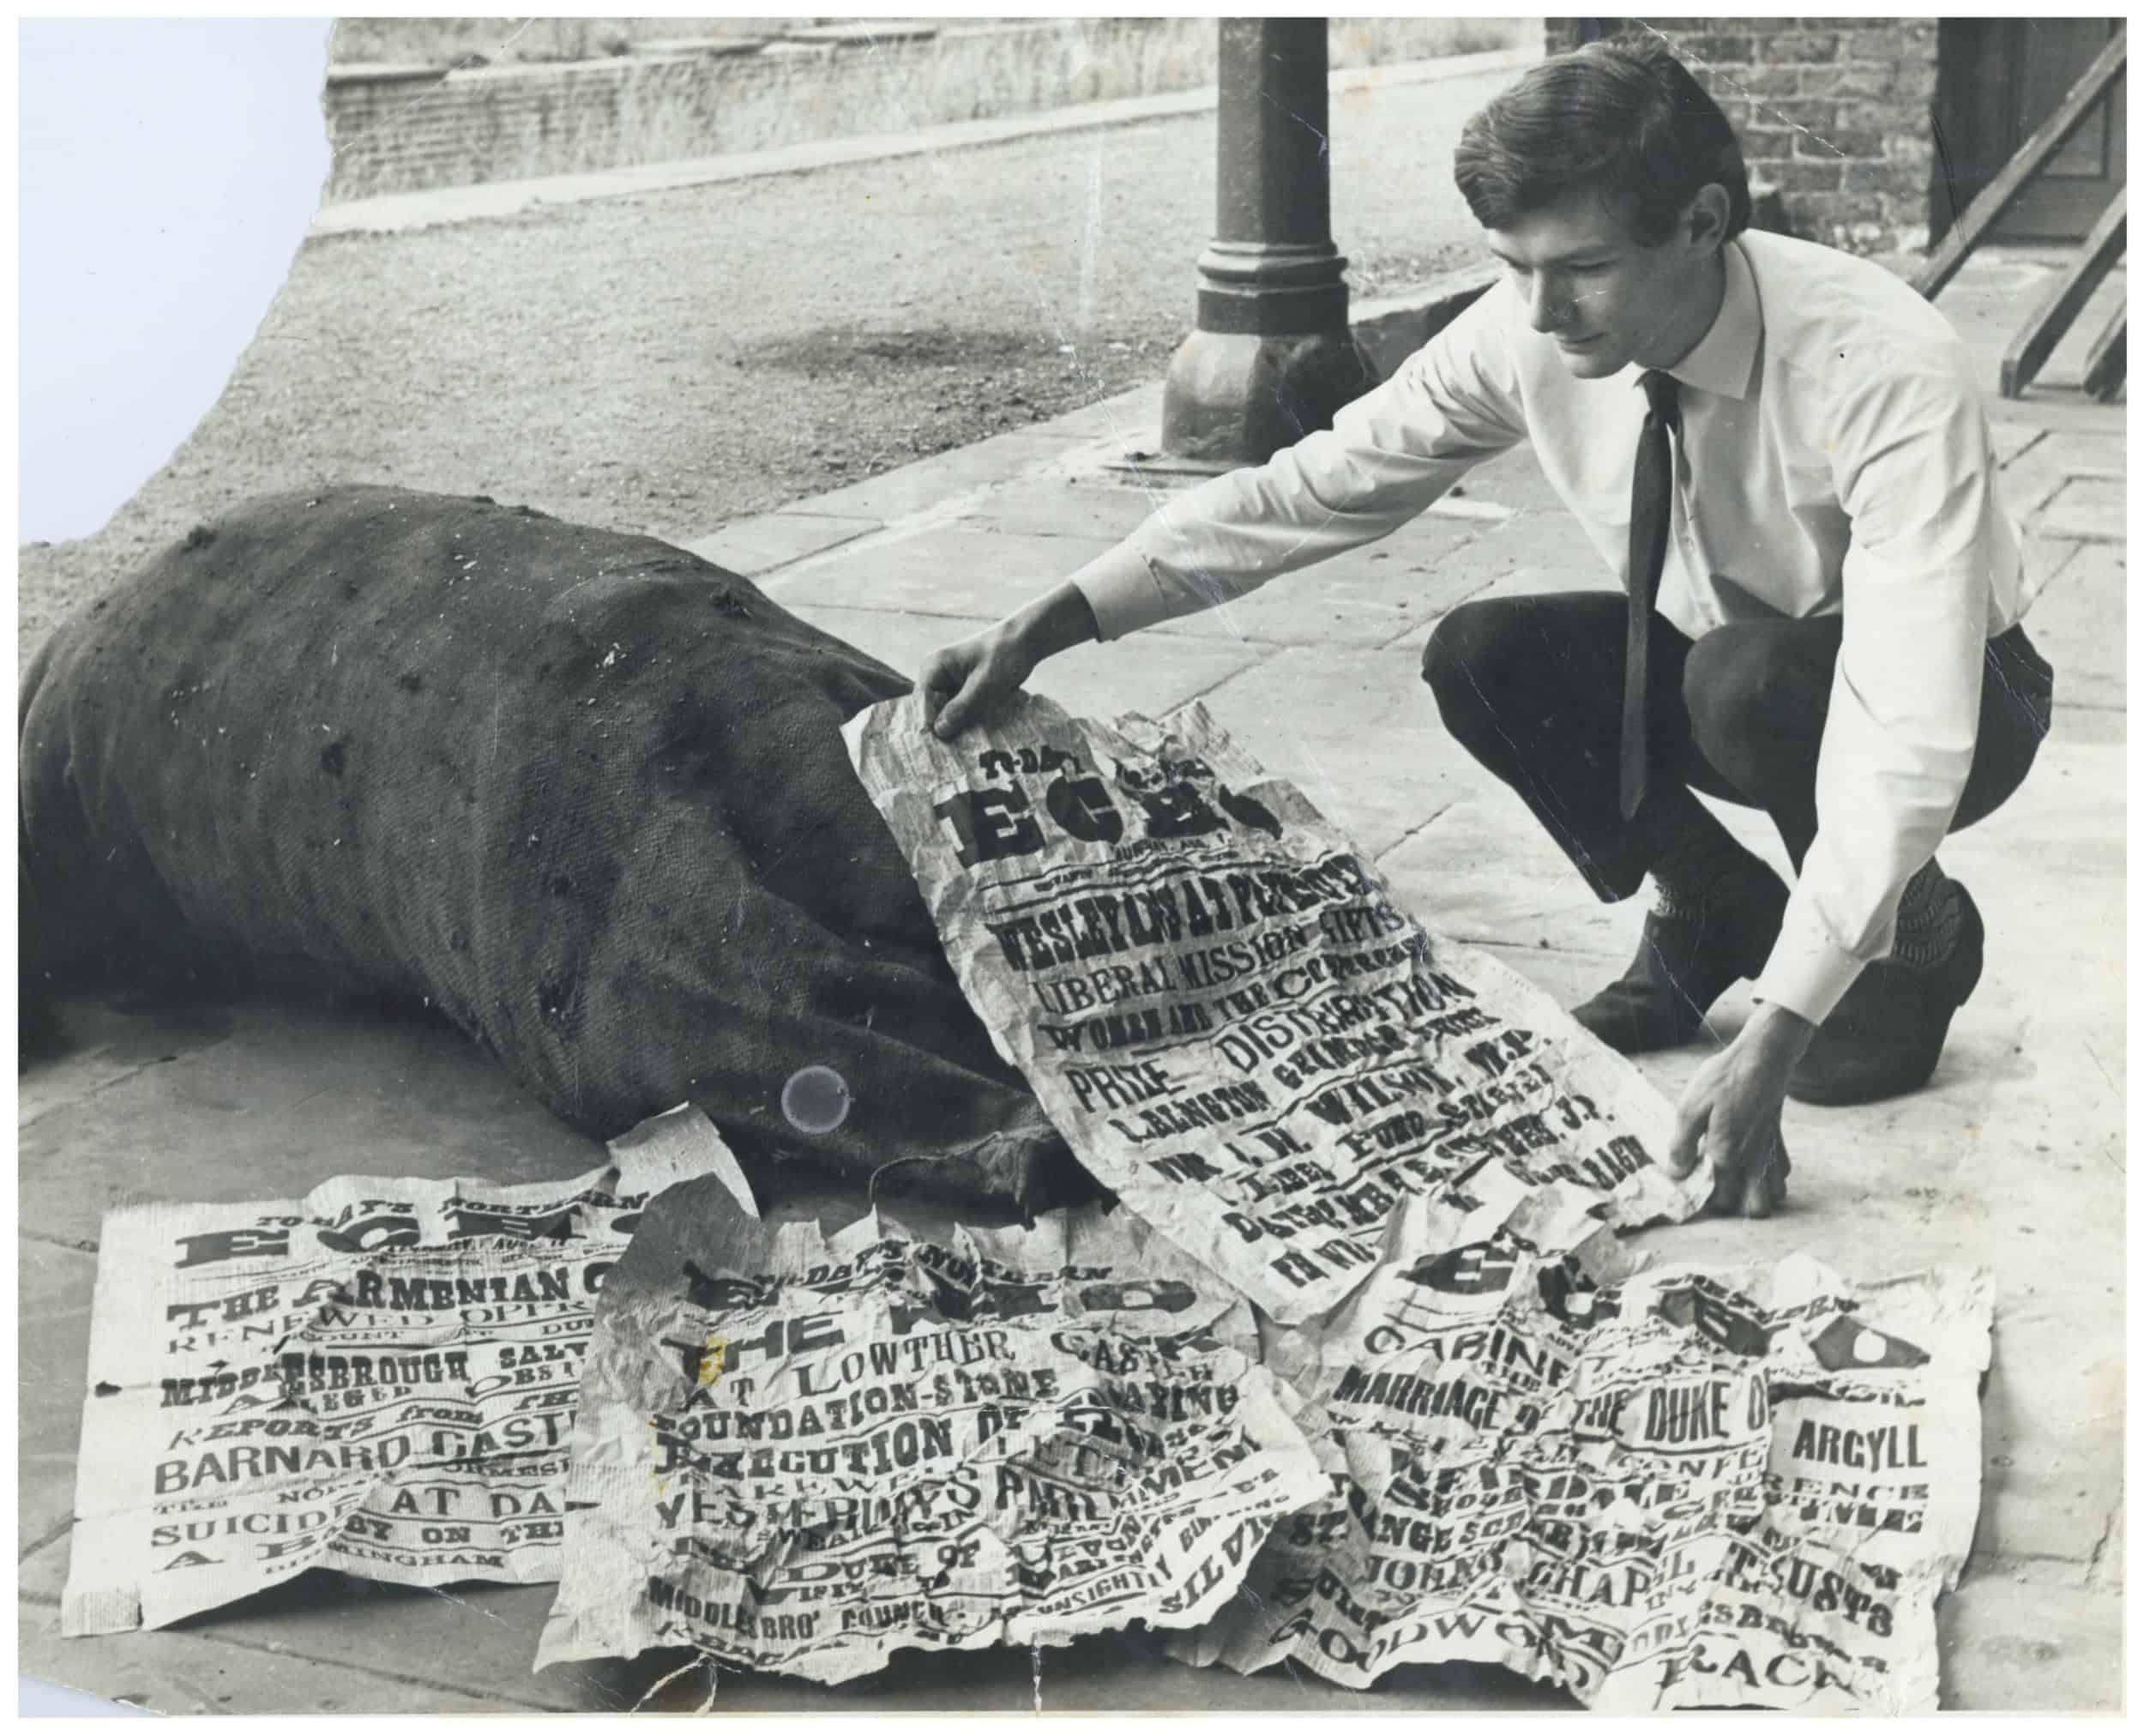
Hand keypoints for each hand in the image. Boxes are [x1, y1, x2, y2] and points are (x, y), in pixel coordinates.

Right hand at [919, 621, 1035, 739]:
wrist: (1024, 641)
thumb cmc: (1004, 655)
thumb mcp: (984, 684)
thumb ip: (962, 707)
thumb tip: (939, 731)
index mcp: (933, 668)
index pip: (922, 705)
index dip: (929, 727)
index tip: (940, 749)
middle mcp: (935, 676)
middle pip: (931, 711)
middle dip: (943, 730)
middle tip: (955, 753)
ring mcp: (948, 683)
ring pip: (945, 714)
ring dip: (955, 728)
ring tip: (965, 748)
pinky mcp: (961, 690)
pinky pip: (957, 711)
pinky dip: (965, 722)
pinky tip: (974, 735)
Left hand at [1666, 1003, 1811, 1217]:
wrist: (1762, 1058)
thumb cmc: (1724, 1079)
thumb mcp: (1690, 1107)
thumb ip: (1682, 1146)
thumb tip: (1677, 1174)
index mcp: (1728, 1156)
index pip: (1720, 1200)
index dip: (1705, 1202)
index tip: (1692, 1190)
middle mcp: (1753, 1161)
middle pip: (1754, 1209)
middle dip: (1735, 1206)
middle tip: (1713, 1187)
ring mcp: (1771, 1152)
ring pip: (1774, 1195)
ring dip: (1756, 1193)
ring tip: (1733, 1178)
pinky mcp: (1779, 1139)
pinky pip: (1782, 1172)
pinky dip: (1771, 1175)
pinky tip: (1751, 1161)